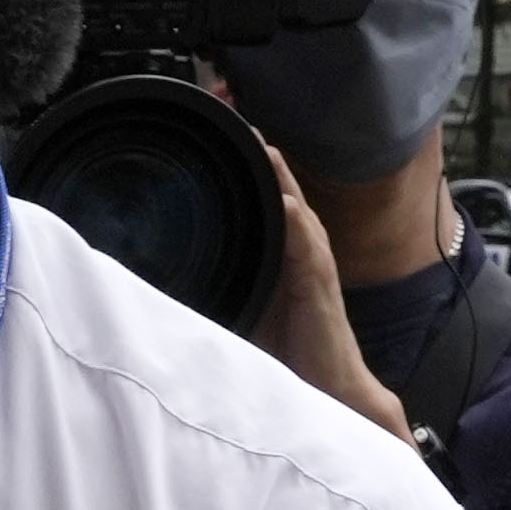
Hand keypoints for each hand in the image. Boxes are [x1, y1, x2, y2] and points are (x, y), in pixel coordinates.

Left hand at [246, 132, 403, 429]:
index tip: (226, 133)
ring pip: (299, 213)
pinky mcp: (321, 289)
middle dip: (265, 158)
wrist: (327, 389)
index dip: (250, 168)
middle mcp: (304, 253)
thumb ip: (228, 280)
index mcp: (285, 254)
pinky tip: (287, 204)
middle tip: (240, 120)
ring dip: (283, 180)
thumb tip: (183, 268)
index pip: (268, 200)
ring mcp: (316, 268)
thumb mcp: (250, 307)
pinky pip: (311, 251)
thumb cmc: (290, 351)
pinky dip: (298, 226)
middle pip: (284, 193)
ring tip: (265, 149)